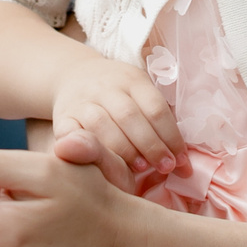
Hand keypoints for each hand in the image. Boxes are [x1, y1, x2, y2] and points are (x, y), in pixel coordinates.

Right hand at [49, 53, 183, 175]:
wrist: (73, 76)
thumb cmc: (117, 93)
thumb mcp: (139, 91)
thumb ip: (157, 117)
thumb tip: (183, 158)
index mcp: (131, 79)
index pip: (155, 107)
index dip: (171, 136)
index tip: (182, 160)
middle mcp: (105, 87)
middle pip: (130, 116)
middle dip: (151, 145)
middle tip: (166, 168)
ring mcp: (82, 102)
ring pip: (101, 125)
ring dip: (123, 151)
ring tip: (140, 170)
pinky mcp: (62, 117)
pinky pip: (73, 135)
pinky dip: (89, 151)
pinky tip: (103, 166)